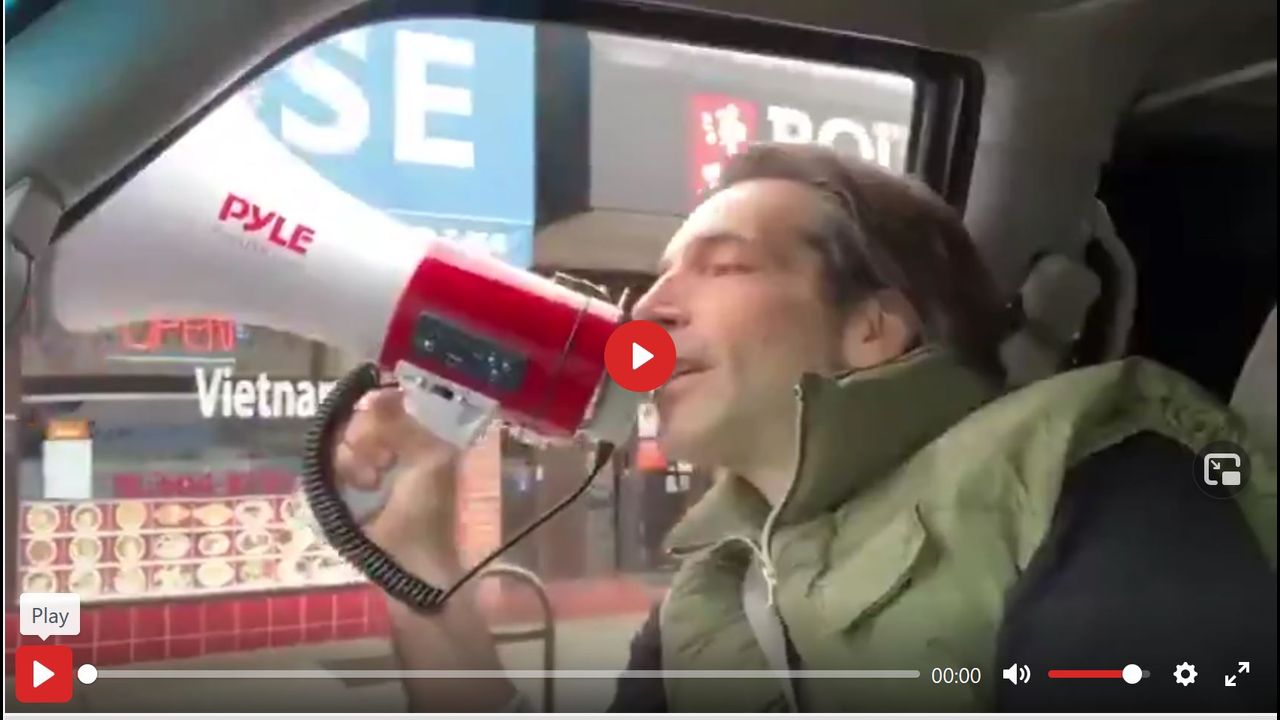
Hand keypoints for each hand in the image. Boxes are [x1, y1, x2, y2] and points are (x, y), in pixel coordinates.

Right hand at [331, 387, 463, 573]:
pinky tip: (358, 488)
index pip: (388, 403)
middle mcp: (394, 447)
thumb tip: (379, 390)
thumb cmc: (426, 509)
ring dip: (356, 458)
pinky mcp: (347, 486)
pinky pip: (334, 461)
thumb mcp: (426, 461)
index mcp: (420, 437)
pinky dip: (345, 471)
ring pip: (345, 439)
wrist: (406, 561)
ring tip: (370, 482)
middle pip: (362, 418)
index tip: (376, 417)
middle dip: (367, 436)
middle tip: (380, 461)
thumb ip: (402, 424)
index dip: (378, 409)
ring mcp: (369, 466)